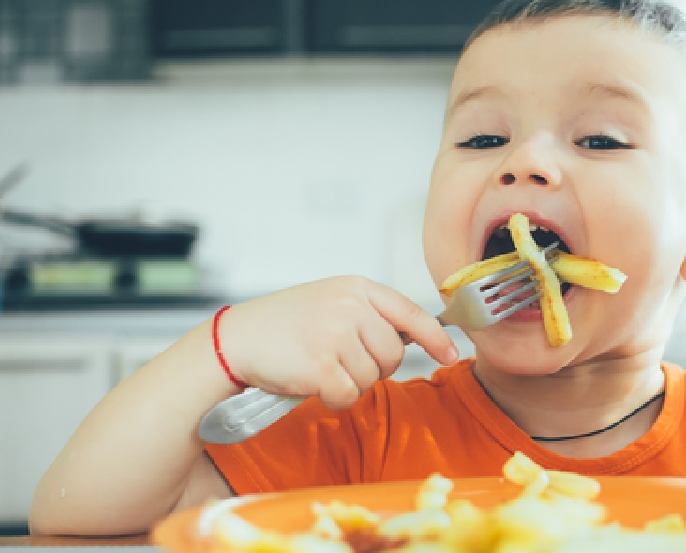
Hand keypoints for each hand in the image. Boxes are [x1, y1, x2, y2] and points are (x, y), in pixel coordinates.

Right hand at [215, 276, 457, 408]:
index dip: (435, 337)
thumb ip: (369, 314)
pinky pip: (348, 395)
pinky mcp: (321, 365)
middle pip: (393, 355)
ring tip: (320, 366)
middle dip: (373, 368)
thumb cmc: (283, 325)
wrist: (234, 341)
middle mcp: (350, 306)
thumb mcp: (331, 302)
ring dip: (349, 383)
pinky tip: (311, 382)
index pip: (410, 312)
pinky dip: (332, 398)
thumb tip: (412, 339)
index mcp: (356, 288)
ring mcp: (335, 334)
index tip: (450, 353)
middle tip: (341, 361)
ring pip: (372, 378)